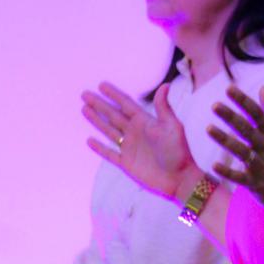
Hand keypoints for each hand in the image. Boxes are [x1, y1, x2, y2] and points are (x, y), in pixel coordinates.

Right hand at [82, 82, 199, 199]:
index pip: (126, 104)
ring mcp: (130, 148)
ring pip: (109, 131)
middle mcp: (136, 132)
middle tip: (85, 94)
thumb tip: (165, 85)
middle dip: (99, 105)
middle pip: (113, 115)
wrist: (179, 179)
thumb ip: (164, 107)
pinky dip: (99, 147)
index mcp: (146, 122)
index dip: (114, 95)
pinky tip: (89, 140)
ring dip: (96, 120)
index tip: (102, 85)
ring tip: (84, 109)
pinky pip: (109, 153)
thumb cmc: (179, 152)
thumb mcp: (172, 127)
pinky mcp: (127, 163)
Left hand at [207, 85, 263, 216]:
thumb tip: (262, 88)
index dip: (243, 101)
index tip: (229, 89)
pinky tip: (214, 165)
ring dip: (225, 140)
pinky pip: (240, 177)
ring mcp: (263, 167)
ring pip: (242, 151)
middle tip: (214, 105)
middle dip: (231, 117)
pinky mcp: (257, 184)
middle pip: (247, 130)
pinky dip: (228, 172)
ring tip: (208, 128)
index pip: (258, 114)